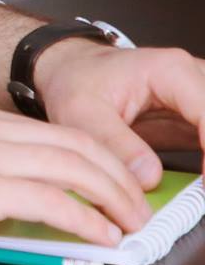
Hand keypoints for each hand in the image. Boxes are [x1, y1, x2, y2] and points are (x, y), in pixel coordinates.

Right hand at [0, 104, 153, 250]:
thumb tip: (5, 196)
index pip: (58, 131)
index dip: (97, 157)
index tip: (112, 181)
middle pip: (78, 145)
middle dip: (118, 177)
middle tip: (134, 205)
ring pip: (76, 168)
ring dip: (113, 199)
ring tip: (127, 222)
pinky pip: (53, 201)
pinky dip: (86, 220)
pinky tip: (97, 235)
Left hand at [36, 40, 204, 187]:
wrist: (72, 70)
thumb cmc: (76, 81)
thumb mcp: (80, 112)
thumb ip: (113, 143)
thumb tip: (150, 177)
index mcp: (171, 71)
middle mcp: (195, 78)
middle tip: (202, 194)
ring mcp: (202, 98)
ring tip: (200, 192)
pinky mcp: (201, 119)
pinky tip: (200, 189)